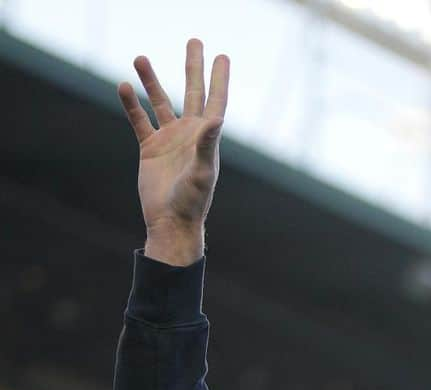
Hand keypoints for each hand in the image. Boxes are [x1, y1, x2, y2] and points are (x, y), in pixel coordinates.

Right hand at [118, 38, 229, 260]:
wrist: (170, 222)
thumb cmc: (191, 202)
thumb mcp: (203, 173)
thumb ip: (207, 145)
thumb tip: (216, 118)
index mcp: (206, 138)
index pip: (215, 101)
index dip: (219, 79)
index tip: (222, 56)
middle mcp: (189, 135)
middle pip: (192, 92)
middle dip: (193, 67)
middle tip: (195, 41)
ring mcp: (169, 140)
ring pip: (160, 102)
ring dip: (151, 81)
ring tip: (140, 57)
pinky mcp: (150, 148)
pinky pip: (139, 120)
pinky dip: (131, 104)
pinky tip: (124, 86)